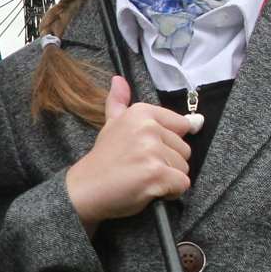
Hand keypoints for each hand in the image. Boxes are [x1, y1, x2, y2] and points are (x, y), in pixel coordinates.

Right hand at [65, 76, 194, 233]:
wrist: (85, 189)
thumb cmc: (103, 161)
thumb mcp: (110, 125)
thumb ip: (118, 102)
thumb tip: (118, 79)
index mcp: (140, 113)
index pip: (181, 125)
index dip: (167, 142)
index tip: (145, 150)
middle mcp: (148, 127)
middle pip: (185, 149)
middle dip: (168, 162)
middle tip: (141, 166)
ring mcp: (152, 150)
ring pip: (184, 168)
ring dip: (168, 178)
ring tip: (142, 178)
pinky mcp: (157, 173)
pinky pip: (182, 184)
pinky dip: (169, 192)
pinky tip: (149, 190)